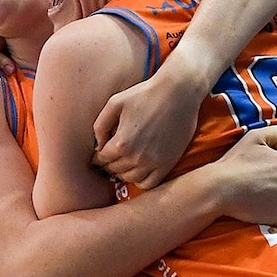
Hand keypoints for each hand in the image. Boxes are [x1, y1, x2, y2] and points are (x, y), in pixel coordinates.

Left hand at [92, 72, 199, 188]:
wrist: (178, 92)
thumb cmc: (145, 94)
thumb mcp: (115, 103)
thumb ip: (100, 125)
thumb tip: (98, 145)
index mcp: (121, 143)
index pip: (102, 159)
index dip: (97, 157)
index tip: (98, 154)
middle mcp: (136, 157)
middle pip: (114, 170)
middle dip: (109, 164)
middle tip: (109, 159)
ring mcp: (153, 163)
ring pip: (130, 178)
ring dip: (123, 173)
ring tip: (123, 164)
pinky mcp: (168, 164)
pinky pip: (150, 183)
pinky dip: (141, 181)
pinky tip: (138, 171)